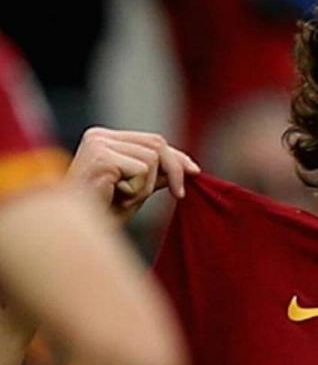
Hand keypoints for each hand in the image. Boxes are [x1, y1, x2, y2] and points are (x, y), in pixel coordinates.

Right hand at [67, 127, 200, 221]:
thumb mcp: (137, 189)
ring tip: (124, 198)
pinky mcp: (101, 157)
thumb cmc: (102, 211)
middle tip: (179, 194)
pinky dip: (137, 191)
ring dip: (146, 187)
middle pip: (157, 144)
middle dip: (174, 169)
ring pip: (151, 159)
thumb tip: (185, 166)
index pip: (152, 141)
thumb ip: (156, 174)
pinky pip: (141, 171)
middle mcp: (99, 136)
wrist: (74, 228)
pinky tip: (117, 197)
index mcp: (105, 139)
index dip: (177, 157)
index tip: (195, 171)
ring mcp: (98, 144)